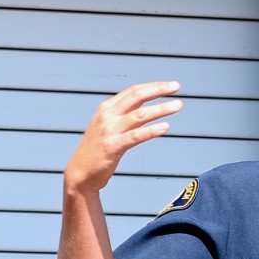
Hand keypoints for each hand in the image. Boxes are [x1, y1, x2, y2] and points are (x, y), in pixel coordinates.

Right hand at [64, 81, 183, 193]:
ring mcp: (109, 131)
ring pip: (139, 115)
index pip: (133, 91)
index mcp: (107, 108)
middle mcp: (107, 116)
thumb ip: (125, 115)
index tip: (171, 85)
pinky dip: (151, 130)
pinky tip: (165, 127)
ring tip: (177, 105)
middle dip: (158, 90)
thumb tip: (146, 104)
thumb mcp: (109, 126)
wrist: (80, 173)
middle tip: (176, 87)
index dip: (153, 86)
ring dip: (161, 108)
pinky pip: (135, 136)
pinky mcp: (112, 147)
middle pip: (136, 96)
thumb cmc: (98, 150)